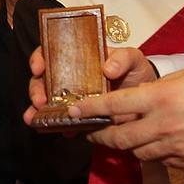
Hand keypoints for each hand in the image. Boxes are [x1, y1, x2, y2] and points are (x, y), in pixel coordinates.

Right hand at [21, 45, 158, 125]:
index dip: (40, 58)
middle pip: (43, 79)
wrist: (148, 99)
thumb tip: (108, 69)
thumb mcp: (133, 59)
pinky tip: (59, 130)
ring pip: (47, 102)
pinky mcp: (80, 116)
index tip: (38, 67)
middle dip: (36, 89)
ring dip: (38, 111)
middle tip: (40, 100)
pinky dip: (56, 126)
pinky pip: (63, 121)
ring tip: (35, 118)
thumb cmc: (136, 72)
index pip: (52, 52)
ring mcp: (73, 98)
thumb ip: (123, 58)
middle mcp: (71, 77)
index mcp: (79, 57)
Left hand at [72, 65, 183, 167]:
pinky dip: (153, 152)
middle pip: (118, 137)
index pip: (114, 105)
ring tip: (123, 138)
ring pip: (136, 152)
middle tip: (91, 132)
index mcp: (160, 98)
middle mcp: (161, 125)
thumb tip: (146, 98)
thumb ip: (163, 88)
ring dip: (126, 146)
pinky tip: (156, 144)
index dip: (89, 109)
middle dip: (100, 136)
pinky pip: (160, 160)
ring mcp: (173, 147)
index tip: (72, 111)